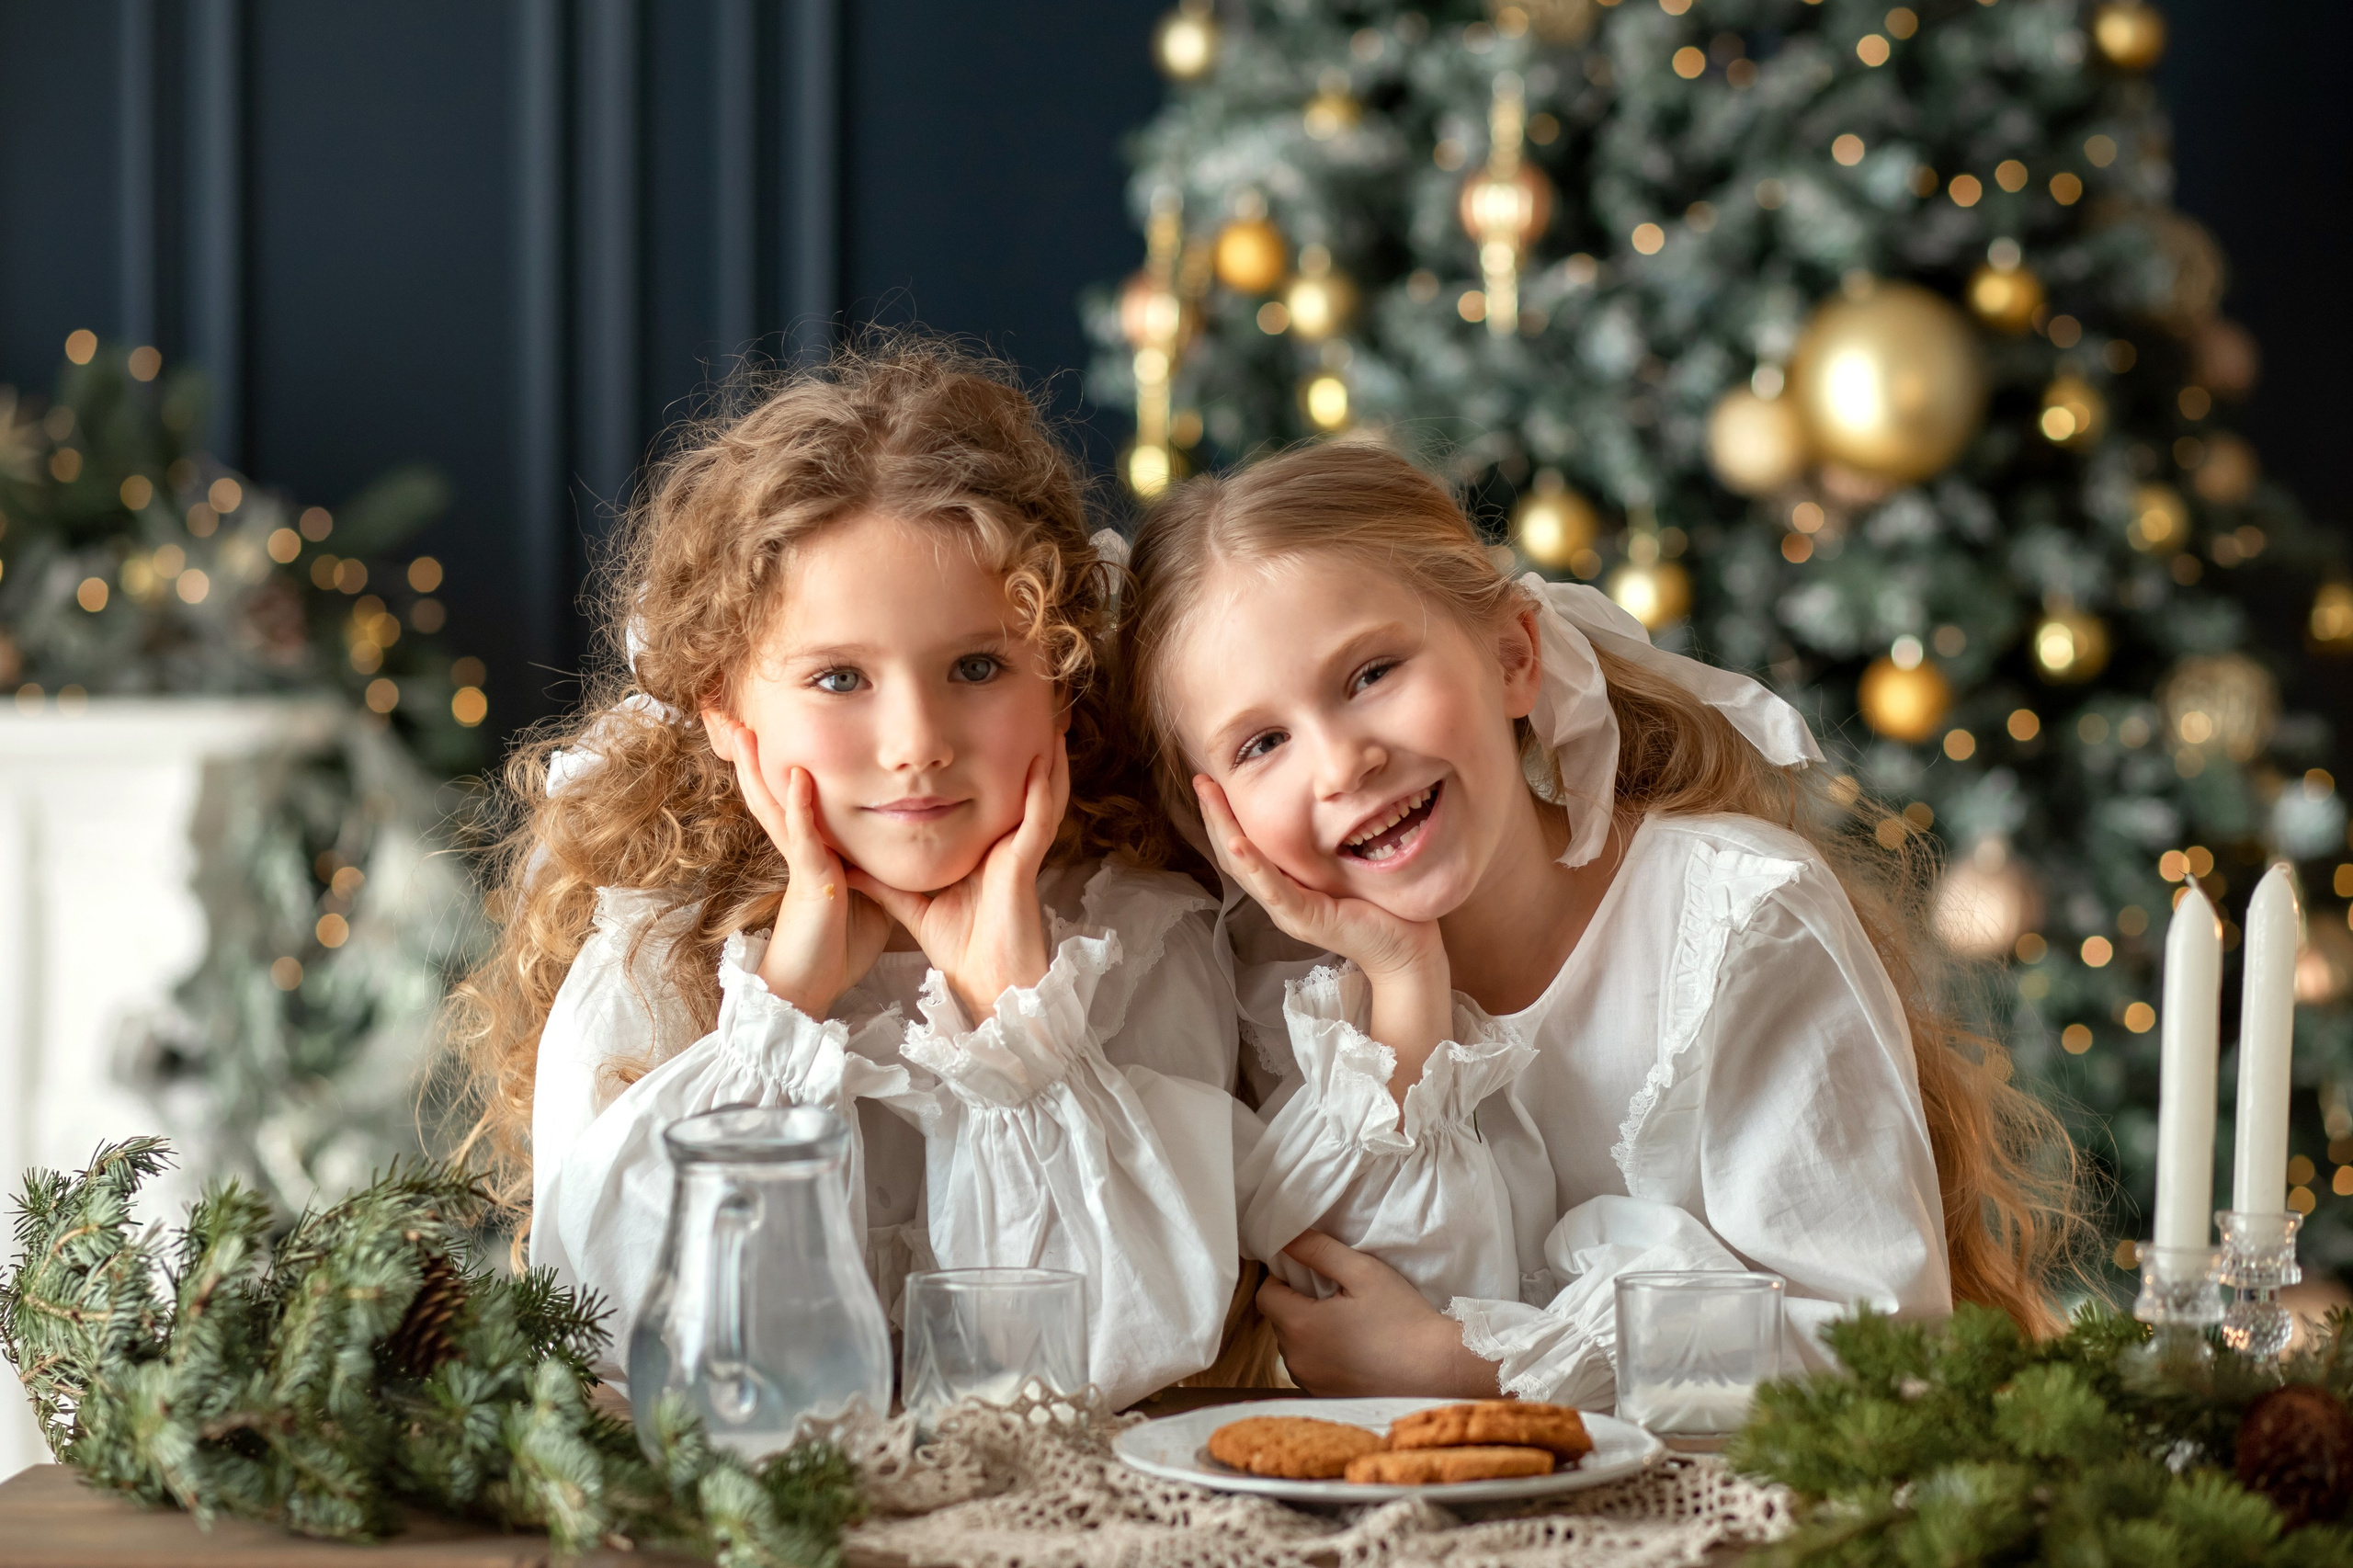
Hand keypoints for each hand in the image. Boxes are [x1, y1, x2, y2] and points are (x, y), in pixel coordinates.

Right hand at [706, 714, 890, 1017]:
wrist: (810, 990)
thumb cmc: (836, 949)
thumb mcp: (865, 899)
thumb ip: (873, 869)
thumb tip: (898, 848)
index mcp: (809, 852)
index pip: (790, 800)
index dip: (778, 766)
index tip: (768, 731)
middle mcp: (798, 851)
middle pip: (770, 792)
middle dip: (752, 756)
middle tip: (733, 718)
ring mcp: (801, 862)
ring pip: (774, 805)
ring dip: (759, 766)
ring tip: (744, 730)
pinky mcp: (810, 879)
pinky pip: (802, 836)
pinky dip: (800, 805)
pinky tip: (797, 776)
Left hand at [849, 739, 1068, 1021]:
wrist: (985, 981)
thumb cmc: (959, 947)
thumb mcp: (911, 902)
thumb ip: (883, 880)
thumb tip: (843, 863)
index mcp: (989, 848)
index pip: (996, 797)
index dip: (996, 766)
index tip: (987, 732)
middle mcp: (1010, 843)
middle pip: (1028, 787)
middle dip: (1034, 751)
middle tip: (1032, 709)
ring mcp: (1021, 852)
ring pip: (1043, 795)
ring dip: (1048, 759)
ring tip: (1050, 722)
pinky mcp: (1026, 865)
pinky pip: (1039, 820)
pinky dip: (1041, 790)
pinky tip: (1041, 763)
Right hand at [1194, 776, 1451, 1094]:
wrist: (1406, 949)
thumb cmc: (1381, 906)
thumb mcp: (1342, 865)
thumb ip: (1324, 843)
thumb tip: (1323, 796)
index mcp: (1284, 886)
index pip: (1242, 847)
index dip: (1223, 815)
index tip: (1211, 780)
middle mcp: (1278, 899)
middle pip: (1232, 854)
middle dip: (1214, 814)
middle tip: (1199, 779)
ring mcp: (1288, 911)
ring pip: (1244, 868)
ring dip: (1223, 829)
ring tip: (1208, 797)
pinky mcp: (1305, 919)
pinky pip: (1273, 888)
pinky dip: (1254, 864)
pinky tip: (1239, 842)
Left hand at [1256, 1231, 1502, 1397]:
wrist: (1438, 1370)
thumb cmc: (1403, 1318)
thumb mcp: (1363, 1272)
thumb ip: (1319, 1251)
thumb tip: (1286, 1238)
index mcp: (1300, 1327)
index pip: (1266, 1295)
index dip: (1282, 1278)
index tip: (1309, 1272)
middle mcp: (1298, 1361)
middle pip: (1280, 1321)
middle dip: (1297, 1303)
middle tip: (1333, 1293)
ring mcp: (1312, 1384)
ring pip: (1295, 1347)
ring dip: (1309, 1332)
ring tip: (1346, 1322)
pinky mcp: (1328, 1398)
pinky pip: (1311, 1369)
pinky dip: (1323, 1356)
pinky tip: (1354, 1348)